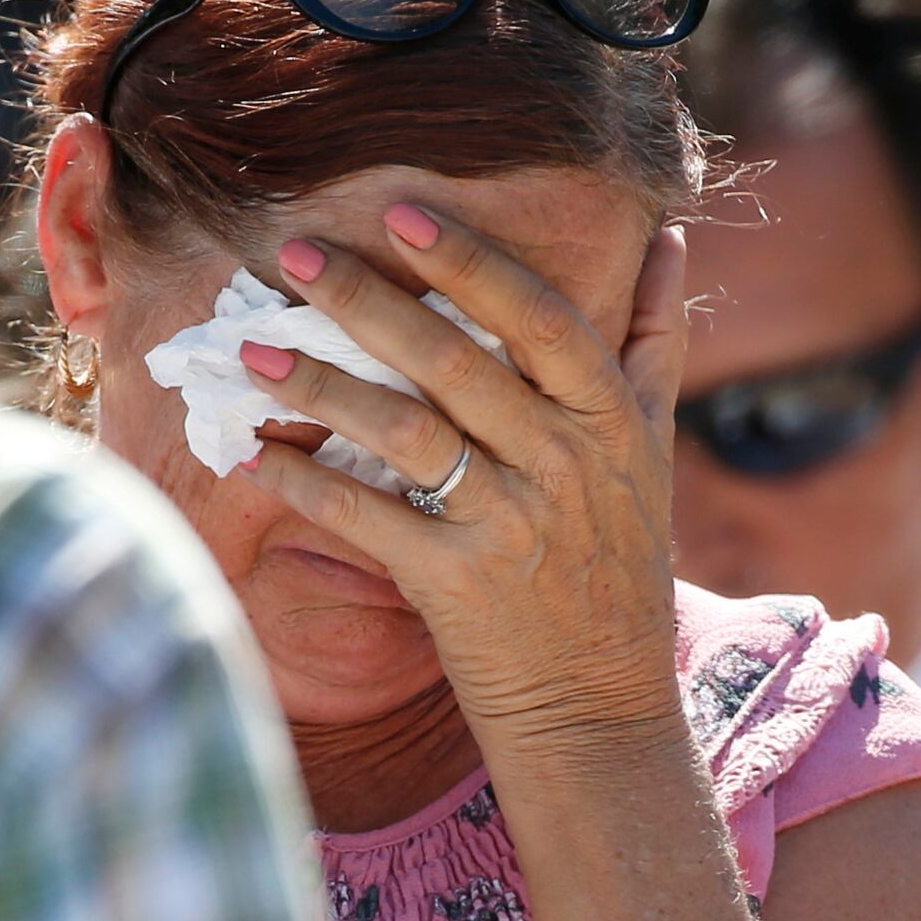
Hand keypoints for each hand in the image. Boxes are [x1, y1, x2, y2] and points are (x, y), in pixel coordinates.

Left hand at [236, 203, 691, 756]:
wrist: (600, 709)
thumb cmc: (616, 570)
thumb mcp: (654, 454)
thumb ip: (655, 345)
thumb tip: (669, 239)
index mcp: (612, 420)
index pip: (539, 317)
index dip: (471, 260)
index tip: (403, 211)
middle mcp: (566, 463)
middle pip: (454, 359)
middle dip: (365, 298)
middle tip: (291, 252)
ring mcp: (511, 524)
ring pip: (403, 430)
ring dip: (319, 384)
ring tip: (252, 350)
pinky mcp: (456, 584)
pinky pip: (369, 516)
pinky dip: (309, 483)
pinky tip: (258, 456)